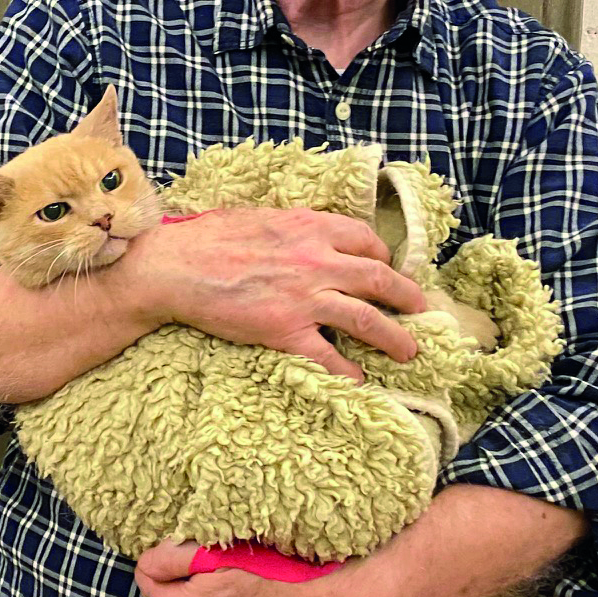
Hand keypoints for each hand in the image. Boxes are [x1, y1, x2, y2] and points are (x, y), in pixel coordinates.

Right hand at [121, 209, 429, 380]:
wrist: (175, 266)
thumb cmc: (207, 237)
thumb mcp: (259, 216)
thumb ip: (291, 226)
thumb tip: (302, 233)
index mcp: (310, 227)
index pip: (365, 240)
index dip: (383, 256)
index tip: (388, 268)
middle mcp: (316, 261)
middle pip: (379, 278)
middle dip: (406, 296)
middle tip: (421, 309)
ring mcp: (304, 298)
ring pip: (366, 319)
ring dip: (394, 337)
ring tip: (410, 351)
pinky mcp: (285, 330)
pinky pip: (328, 356)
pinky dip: (348, 371)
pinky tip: (360, 380)